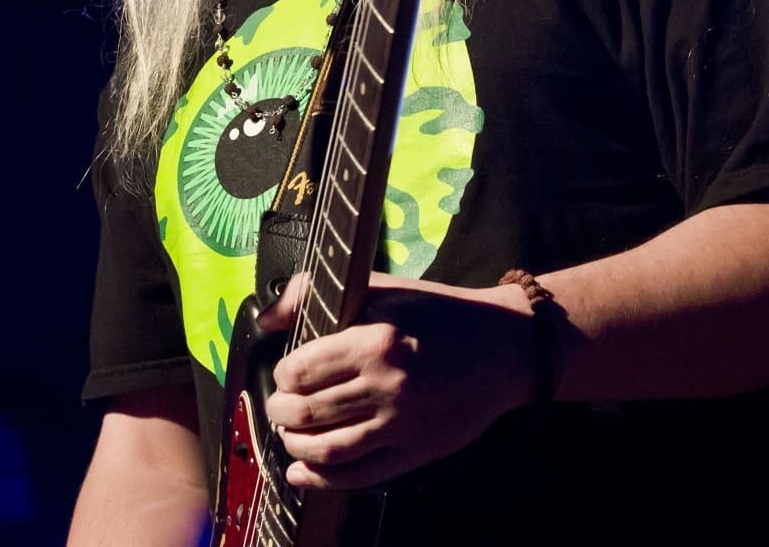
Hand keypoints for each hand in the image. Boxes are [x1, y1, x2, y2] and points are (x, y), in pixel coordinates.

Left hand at [258, 272, 535, 489]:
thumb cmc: (436, 312)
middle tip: (278, 406)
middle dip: (281, 412)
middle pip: (308, 412)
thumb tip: (266, 319)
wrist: (502, 346)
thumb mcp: (378, 289)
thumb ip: (314, 294)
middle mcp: (387, 386)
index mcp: (375, 340)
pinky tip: (301, 473)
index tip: (285, 373)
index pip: (303, 370)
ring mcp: (403, 425)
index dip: (283, 375)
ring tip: (289, 435)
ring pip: (327, 449)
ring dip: (295, 446)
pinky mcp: (417, 453)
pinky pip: (359, 476)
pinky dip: (321, 480)